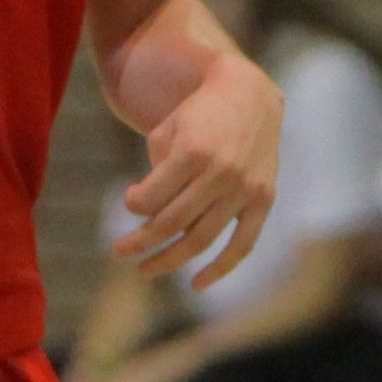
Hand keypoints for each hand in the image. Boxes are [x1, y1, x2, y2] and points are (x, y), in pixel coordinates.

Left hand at [115, 44, 277, 288]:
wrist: (249, 96)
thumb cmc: (198, 115)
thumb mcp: (168, 131)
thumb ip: (156, 174)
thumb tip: (147, 218)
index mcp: (192, 151)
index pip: (151, 198)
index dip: (134, 205)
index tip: (130, 202)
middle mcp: (221, 172)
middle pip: (171, 223)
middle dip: (140, 242)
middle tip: (118, 253)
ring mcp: (244, 189)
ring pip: (201, 238)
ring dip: (168, 260)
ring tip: (144, 271)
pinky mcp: (263, 199)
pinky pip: (242, 244)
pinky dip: (220, 268)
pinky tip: (196, 285)